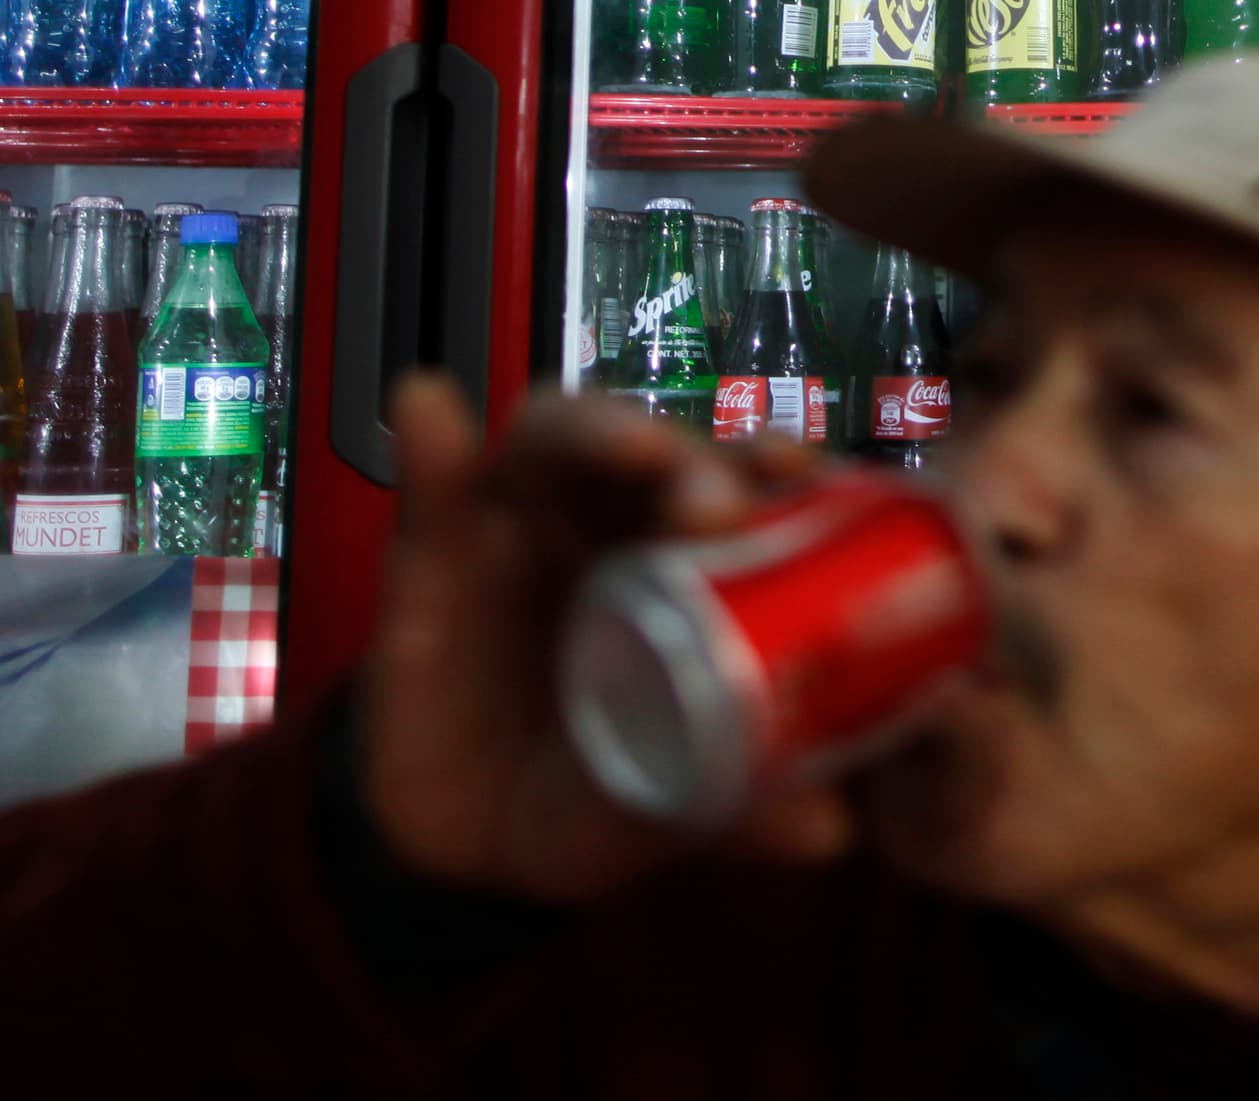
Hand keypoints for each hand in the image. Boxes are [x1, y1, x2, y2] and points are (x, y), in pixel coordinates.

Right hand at [360, 379, 857, 900]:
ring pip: (555, 438)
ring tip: (629, 447)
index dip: (770, 466)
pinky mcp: (432, 546)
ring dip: (595, 430)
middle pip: (653, 451)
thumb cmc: (594, 796)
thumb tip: (831, 829)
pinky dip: (429, 440)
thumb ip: (741, 808)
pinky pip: (428, 479)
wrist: (466, 851)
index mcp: (685, 562)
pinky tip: (427, 407)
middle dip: (691, 457)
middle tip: (717, 503)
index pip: (736, 484)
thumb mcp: (665, 809)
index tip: (803, 475)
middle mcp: (611, 523)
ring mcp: (520, 523)